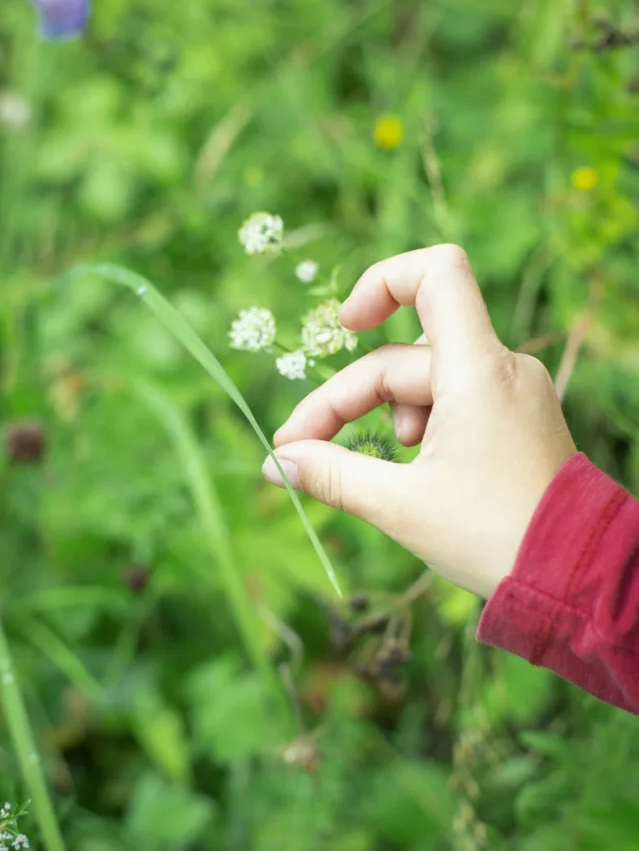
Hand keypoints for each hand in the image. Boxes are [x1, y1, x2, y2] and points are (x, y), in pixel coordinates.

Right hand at [262, 244, 576, 599]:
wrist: (574, 577)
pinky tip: (416, 469)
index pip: (436, 274)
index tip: (345, 327)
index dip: (381, 283)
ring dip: (385, 416)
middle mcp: (502, 368)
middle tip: (301, 452)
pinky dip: (421, 424)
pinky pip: (455, 399)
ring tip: (381, 471)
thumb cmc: (492, 538)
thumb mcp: (399, 506)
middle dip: (347, 400)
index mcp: (478, 371)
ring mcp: (514, 391)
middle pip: (404, 356)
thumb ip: (331, 474)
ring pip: (426, 381)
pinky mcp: (518, 417)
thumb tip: (277, 464)